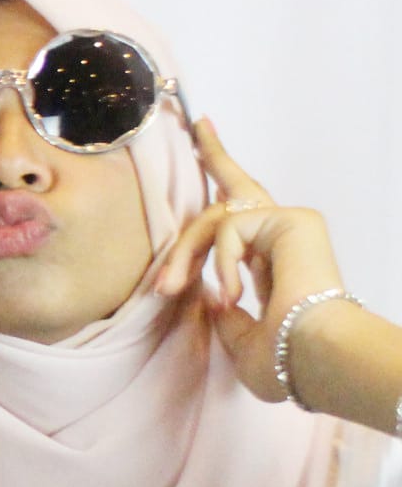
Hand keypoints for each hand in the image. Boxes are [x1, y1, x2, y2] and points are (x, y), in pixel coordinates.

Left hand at [155, 119, 346, 401]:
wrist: (314, 358)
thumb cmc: (286, 359)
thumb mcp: (241, 335)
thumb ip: (223, 309)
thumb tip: (209, 296)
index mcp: (274, 258)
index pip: (241, 210)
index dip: (220, 165)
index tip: (201, 127)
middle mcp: (283, 234)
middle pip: (227, 199)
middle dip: (199, 199)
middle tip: (173, 232)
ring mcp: (291, 222)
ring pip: (214, 219)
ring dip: (186, 257)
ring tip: (172, 292)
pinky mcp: (294, 217)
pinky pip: (230, 227)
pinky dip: (222, 261)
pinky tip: (235, 293)